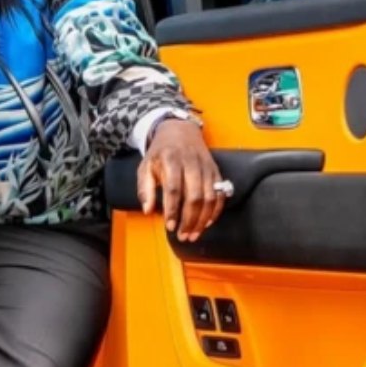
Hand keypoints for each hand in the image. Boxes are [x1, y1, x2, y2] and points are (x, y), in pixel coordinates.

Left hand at [137, 119, 223, 241]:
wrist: (180, 130)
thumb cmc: (161, 152)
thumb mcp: (145, 165)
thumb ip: (145, 188)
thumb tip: (147, 210)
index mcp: (171, 160)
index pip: (174, 189)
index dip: (173, 210)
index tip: (170, 226)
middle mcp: (191, 163)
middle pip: (195, 196)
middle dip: (189, 220)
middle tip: (183, 236)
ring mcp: (206, 167)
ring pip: (209, 197)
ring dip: (203, 220)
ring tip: (194, 234)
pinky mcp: (216, 171)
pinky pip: (220, 194)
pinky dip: (216, 211)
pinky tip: (207, 223)